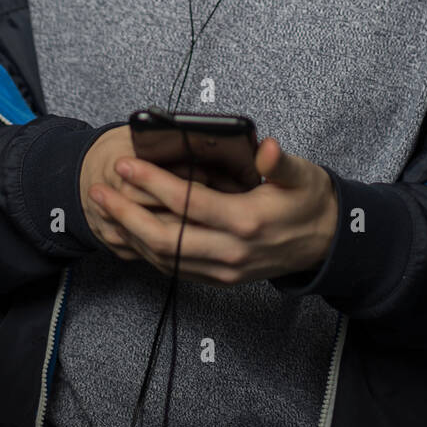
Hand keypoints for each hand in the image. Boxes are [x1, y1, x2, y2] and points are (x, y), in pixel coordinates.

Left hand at [86, 136, 339, 284]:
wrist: (328, 242)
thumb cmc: (310, 200)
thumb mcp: (303, 174)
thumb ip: (280, 163)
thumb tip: (268, 147)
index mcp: (247, 221)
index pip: (187, 202)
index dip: (152, 183)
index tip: (126, 165)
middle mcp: (231, 251)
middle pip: (164, 238)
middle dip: (125, 214)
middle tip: (99, 190)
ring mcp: (224, 269)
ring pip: (164, 258)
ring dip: (130, 234)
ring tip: (105, 210)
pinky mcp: (221, 278)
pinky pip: (175, 268)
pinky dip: (147, 252)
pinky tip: (130, 233)